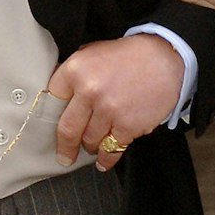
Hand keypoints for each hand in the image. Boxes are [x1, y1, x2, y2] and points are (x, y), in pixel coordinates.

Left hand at [46, 35, 183, 171]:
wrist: (165, 57)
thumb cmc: (128, 55)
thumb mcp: (94, 53)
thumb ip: (74, 73)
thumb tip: (56, 96)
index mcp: (77, 68)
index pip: (52, 100)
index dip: (50, 116)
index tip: (50, 129)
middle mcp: (89, 90)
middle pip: (67, 129)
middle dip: (65, 147)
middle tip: (64, 156)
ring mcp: (109, 110)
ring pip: (89, 141)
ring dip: (90, 147)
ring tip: (92, 147)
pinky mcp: (128, 125)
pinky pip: (111, 150)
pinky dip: (106, 158)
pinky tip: (103, 161)